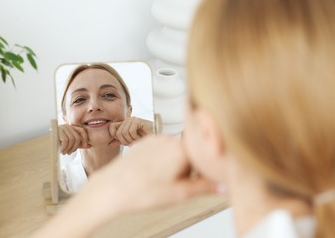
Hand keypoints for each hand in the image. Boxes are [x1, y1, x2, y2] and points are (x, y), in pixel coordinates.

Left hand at [32, 136, 214, 237]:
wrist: (112, 189)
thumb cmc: (141, 192)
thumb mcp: (179, 194)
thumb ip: (205, 187)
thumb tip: (222, 186)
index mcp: (182, 150)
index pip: (204, 156)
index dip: (202, 171)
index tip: (200, 180)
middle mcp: (169, 140)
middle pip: (189, 153)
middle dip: (187, 168)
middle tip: (175, 185)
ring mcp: (155, 139)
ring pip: (174, 151)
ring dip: (173, 164)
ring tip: (160, 181)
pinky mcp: (143, 142)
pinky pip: (160, 150)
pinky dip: (160, 161)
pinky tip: (151, 175)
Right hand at [58, 124, 90, 154]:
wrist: (44, 142)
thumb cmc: (57, 143)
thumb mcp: (70, 144)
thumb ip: (79, 144)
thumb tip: (90, 145)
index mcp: (71, 128)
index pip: (82, 130)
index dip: (85, 138)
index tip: (85, 146)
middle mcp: (67, 126)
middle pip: (77, 137)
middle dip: (74, 147)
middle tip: (69, 153)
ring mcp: (62, 127)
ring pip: (72, 139)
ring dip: (68, 148)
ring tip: (64, 153)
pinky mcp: (57, 130)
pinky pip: (65, 140)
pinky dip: (64, 147)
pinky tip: (61, 151)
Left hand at [109, 117, 152, 145]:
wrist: (155, 137)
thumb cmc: (143, 139)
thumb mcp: (129, 140)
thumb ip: (119, 141)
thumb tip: (109, 144)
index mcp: (123, 124)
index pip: (111, 127)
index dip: (115, 136)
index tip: (123, 141)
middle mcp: (126, 120)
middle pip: (118, 133)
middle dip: (125, 141)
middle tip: (132, 143)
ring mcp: (132, 119)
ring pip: (124, 132)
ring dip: (131, 140)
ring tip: (137, 141)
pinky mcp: (138, 120)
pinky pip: (131, 131)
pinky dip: (135, 137)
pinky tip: (140, 138)